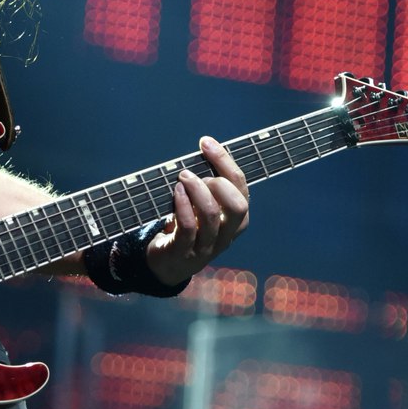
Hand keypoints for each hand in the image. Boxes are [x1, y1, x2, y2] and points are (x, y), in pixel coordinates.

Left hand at [145, 136, 249, 287]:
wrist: (166, 265)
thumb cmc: (185, 227)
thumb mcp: (201, 208)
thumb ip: (207, 186)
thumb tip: (203, 148)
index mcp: (236, 220)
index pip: (240, 187)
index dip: (225, 161)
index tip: (206, 142)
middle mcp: (227, 234)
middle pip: (238, 205)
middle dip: (218, 182)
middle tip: (194, 175)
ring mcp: (207, 246)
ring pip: (211, 215)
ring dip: (196, 190)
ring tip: (182, 178)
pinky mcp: (185, 253)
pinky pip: (189, 226)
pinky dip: (183, 205)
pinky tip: (176, 192)